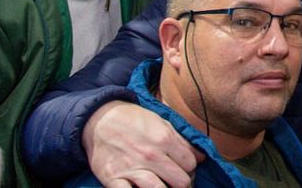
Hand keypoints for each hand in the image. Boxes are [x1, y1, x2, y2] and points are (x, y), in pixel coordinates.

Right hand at [84, 101, 203, 187]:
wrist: (99, 120)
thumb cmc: (133, 120)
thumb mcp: (162, 123)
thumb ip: (183, 141)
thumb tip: (201, 157)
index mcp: (164, 139)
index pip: (191, 164)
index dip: (192, 170)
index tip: (186, 171)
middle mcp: (150, 156)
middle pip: (181, 182)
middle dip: (184, 184)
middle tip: (178, 183)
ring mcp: (131, 169)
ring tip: (165, 187)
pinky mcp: (113, 179)